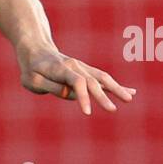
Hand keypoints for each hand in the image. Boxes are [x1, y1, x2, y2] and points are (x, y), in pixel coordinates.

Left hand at [17, 46, 136, 115]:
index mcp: (61, 69)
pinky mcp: (86, 72)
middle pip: (92, 81)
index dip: (83, 97)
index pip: (76, 82)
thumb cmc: (31, 69)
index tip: (87, 113)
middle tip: (113, 110)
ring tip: (130, 98)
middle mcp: (75, 66)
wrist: (36, 50)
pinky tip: (130, 92)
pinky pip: (103, 78)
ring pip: (102, 78)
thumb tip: (69, 94)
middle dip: (103, 96)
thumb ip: (50, 87)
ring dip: (116, 88)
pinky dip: (116, 86)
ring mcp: (82, 68)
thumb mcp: (33, 81)